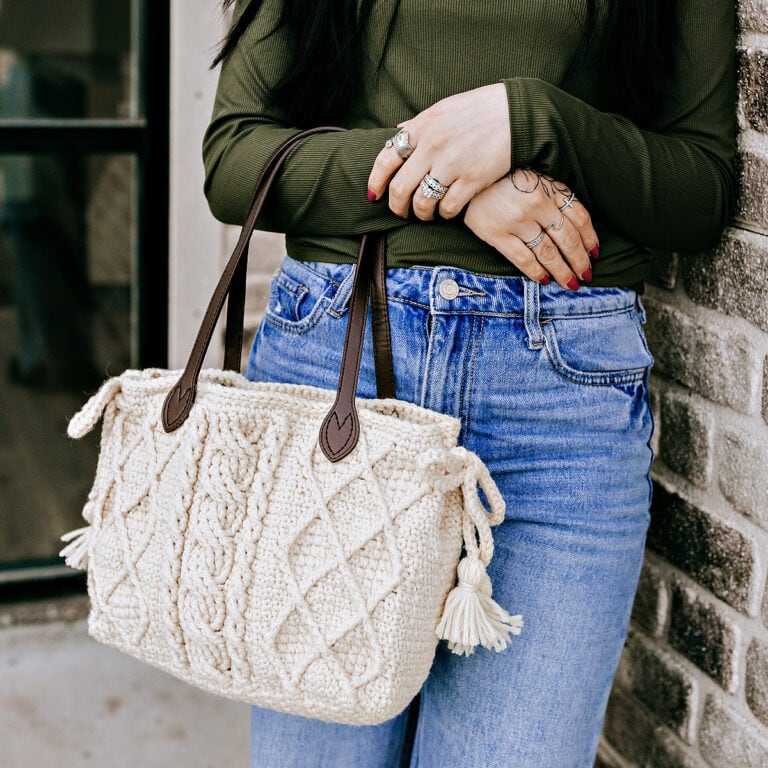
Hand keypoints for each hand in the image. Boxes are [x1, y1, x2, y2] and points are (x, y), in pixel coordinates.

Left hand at [367, 84, 510, 220]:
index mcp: (421, 128)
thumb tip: (397, 133)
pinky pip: (448, 209)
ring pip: (423, 204)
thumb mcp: (442, 109)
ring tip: (426, 214)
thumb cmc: (478, 110)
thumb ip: (418, 125)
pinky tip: (448, 211)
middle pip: (400, 189)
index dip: (375, 182)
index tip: (374, 195)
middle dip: (397, 207)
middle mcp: (432, 147)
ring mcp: (452, 165)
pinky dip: (445, 215)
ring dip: (421, 214)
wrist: (516, 113)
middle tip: (401, 212)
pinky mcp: (472, 180)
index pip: (385, 160)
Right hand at [464, 169, 599, 289]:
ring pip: (548, 252)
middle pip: (567, 239)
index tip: (594, 253)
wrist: (466, 172)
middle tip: (586, 275)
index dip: (590, 238)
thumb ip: (552, 195)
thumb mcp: (534, 175)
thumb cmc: (503, 175)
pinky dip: (536, 272)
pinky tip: (545, 280)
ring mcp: (517, 220)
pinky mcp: (497, 233)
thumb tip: (574, 224)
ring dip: (563, 271)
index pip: (579, 217)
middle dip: (579, 260)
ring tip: (571, 284)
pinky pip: (523, 259)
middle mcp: (538, 204)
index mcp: (550, 188)